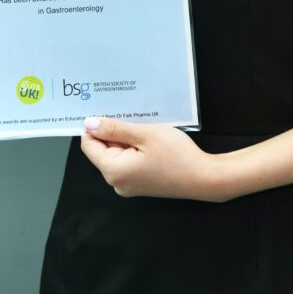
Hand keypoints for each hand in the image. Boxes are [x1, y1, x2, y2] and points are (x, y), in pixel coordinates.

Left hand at [80, 117, 220, 201]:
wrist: (204, 178)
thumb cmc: (176, 154)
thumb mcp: (145, 134)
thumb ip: (115, 129)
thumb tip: (89, 123)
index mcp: (113, 171)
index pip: (89, 145)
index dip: (94, 126)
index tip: (105, 108)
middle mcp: (116, 182)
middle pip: (102, 150)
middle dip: (112, 131)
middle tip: (129, 113)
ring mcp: (128, 185)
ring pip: (115, 154)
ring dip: (124, 138)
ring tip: (141, 124)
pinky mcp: (139, 184)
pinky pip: (127, 161)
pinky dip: (132, 147)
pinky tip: (147, 137)